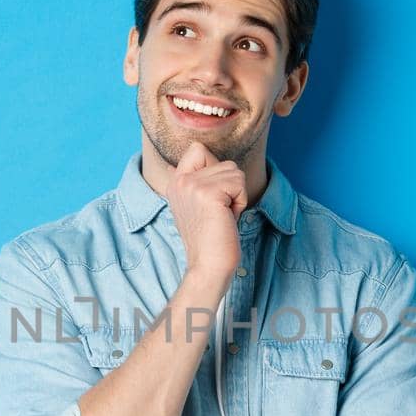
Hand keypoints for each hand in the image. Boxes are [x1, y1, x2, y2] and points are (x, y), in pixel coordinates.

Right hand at [167, 140, 245, 279]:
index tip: (211, 199)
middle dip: (230, 187)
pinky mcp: (208, 193)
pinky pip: (239, 183)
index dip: (215, 169)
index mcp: (174, 182)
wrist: (208, 266)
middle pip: (223, 161)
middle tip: (218, 212)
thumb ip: (198, 179)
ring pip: (234, 171)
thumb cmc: (210, 238)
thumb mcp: (197, 202)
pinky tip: (227, 219)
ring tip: (222, 216)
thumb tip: (197, 152)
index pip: (198, 149)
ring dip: (236, 195)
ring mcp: (192, 185)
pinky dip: (240, 202)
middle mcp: (180, 180)